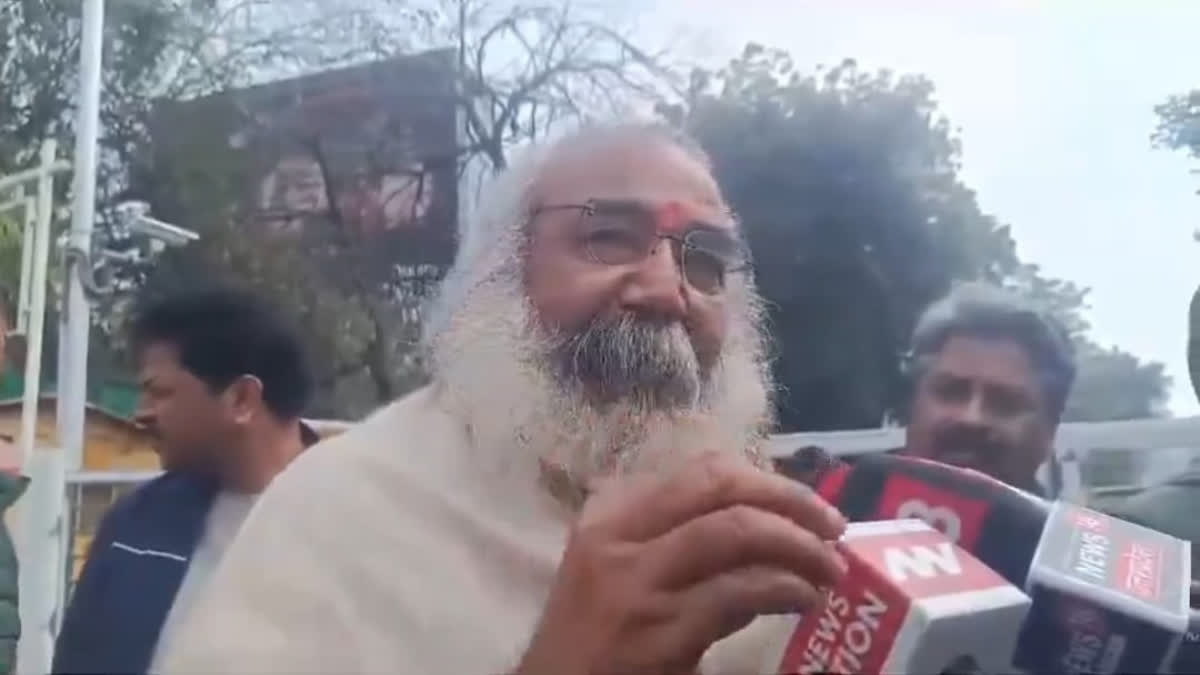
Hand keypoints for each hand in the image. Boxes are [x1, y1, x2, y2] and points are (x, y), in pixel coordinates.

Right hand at [516, 453, 847, 674]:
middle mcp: (618, 538)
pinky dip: (784, 589)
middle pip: (720, 488)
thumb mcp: (618, 570)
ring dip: (798, 546)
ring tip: (830, 568)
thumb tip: (762, 523)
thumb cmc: (592, 637)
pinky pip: (738, 593)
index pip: (701, 472)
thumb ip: (671, 538)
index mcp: (610, 515)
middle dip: (789, 499)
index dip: (764, 480)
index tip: (800, 503)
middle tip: (833, 525)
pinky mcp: (660, 634)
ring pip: (735, 533)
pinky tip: (803, 600)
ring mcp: (638, 585)